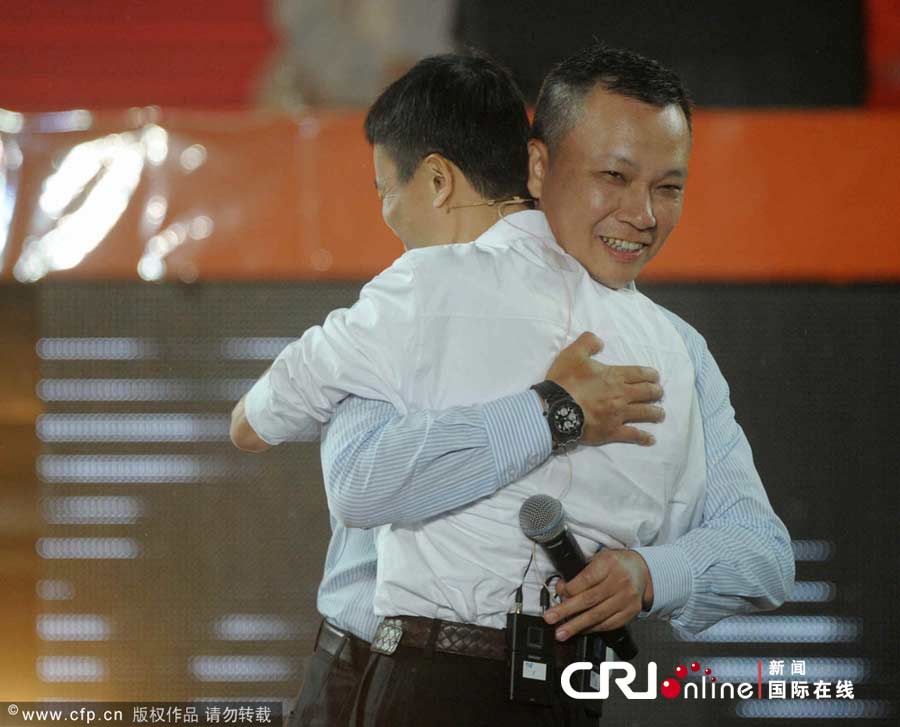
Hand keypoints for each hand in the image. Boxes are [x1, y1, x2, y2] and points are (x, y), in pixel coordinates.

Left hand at [543, 549, 653, 640]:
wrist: (642, 570)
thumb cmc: (616, 563)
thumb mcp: (599, 558)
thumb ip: (582, 572)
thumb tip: (562, 589)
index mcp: (609, 564)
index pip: (586, 579)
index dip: (569, 588)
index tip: (557, 593)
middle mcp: (620, 582)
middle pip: (589, 599)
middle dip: (566, 611)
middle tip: (550, 618)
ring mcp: (626, 599)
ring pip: (597, 615)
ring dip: (576, 626)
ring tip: (561, 632)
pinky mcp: (630, 612)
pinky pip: (608, 624)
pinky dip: (592, 629)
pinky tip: (580, 631)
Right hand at [545, 332, 663, 445]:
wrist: (555, 409)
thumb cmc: (564, 381)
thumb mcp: (572, 354)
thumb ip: (587, 342)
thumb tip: (601, 342)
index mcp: (614, 376)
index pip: (640, 374)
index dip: (651, 375)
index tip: (655, 377)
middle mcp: (621, 395)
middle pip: (647, 393)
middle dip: (656, 392)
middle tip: (659, 393)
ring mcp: (618, 415)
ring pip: (644, 413)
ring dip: (655, 413)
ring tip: (660, 414)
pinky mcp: (612, 431)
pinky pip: (632, 435)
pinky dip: (644, 437)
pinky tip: (651, 439)